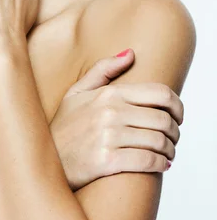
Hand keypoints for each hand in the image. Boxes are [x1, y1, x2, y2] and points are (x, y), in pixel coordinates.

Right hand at [49, 49, 183, 190]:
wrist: (41, 158)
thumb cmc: (62, 127)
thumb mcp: (76, 93)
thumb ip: (103, 71)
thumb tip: (130, 53)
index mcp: (107, 94)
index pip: (160, 93)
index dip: (177, 106)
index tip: (177, 117)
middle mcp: (109, 112)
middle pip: (164, 120)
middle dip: (175, 133)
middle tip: (171, 140)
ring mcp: (107, 136)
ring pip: (159, 142)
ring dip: (169, 151)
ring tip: (166, 154)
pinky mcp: (106, 161)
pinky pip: (148, 162)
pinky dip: (160, 165)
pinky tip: (160, 165)